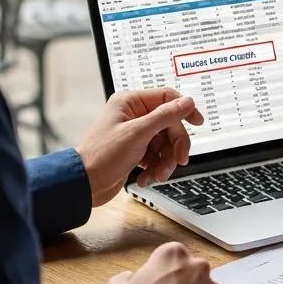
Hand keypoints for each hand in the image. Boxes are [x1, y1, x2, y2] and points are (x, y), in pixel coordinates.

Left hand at [77, 89, 204, 206]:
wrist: (84, 185)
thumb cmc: (101, 156)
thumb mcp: (138, 133)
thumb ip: (166, 115)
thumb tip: (188, 102)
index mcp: (131, 103)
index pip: (167, 98)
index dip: (184, 110)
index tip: (197, 122)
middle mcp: (134, 115)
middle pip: (170, 124)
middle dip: (175, 145)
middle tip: (178, 159)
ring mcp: (136, 134)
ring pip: (166, 142)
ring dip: (166, 160)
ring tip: (158, 174)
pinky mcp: (136, 150)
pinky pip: (158, 155)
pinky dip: (156, 167)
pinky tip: (147, 177)